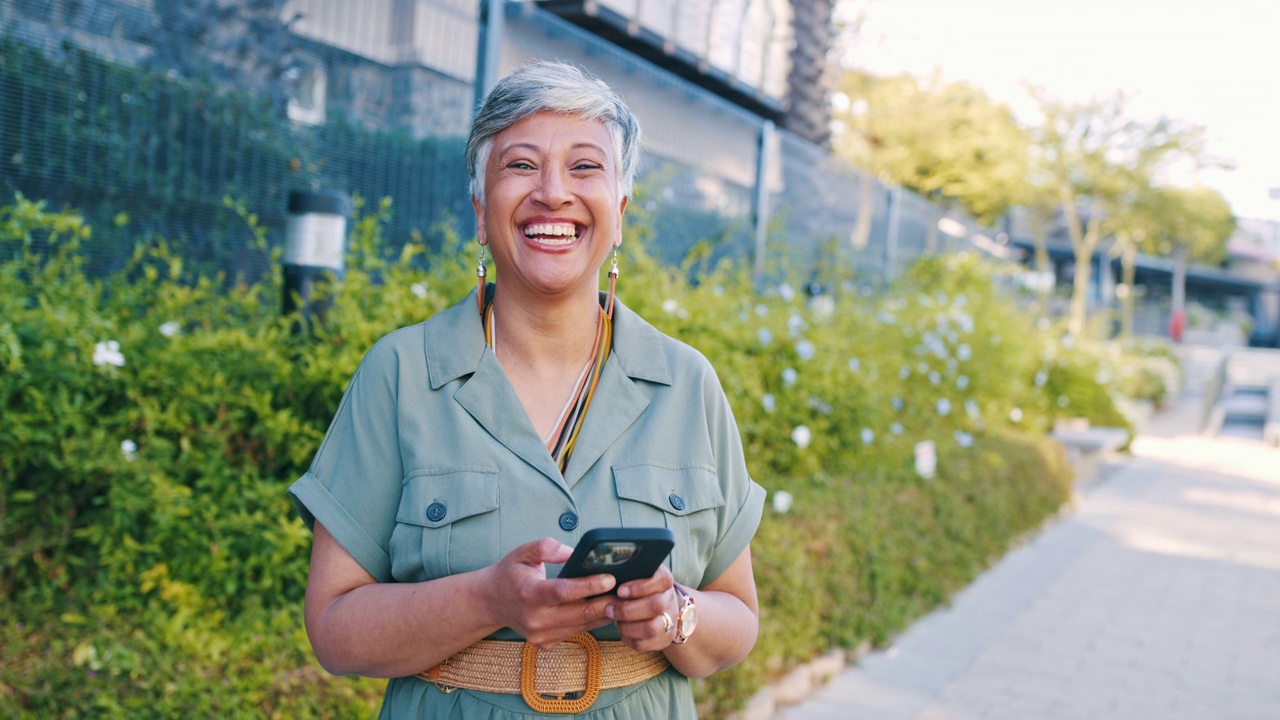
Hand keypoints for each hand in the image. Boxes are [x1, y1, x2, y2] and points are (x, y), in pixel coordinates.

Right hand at [482, 537, 616, 649]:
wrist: (491, 602)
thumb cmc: (511, 573)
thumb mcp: (523, 552)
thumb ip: (547, 547)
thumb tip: (573, 553)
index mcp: (529, 594)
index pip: (564, 592)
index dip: (589, 586)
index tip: (611, 578)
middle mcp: (535, 619)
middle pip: (578, 613)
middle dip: (606, 602)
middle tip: (627, 591)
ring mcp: (540, 635)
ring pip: (581, 626)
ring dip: (604, 614)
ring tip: (623, 599)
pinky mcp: (545, 643)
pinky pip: (575, 633)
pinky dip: (591, 622)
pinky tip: (604, 609)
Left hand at [605, 565, 679, 651]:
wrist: (658, 605)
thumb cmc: (638, 586)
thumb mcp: (637, 574)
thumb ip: (627, 572)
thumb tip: (605, 575)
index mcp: (664, 580)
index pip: (661, 580)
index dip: (640, 587)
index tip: (620, 591)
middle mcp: (670, 599)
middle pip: (656, 606)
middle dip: (628, 610)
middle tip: (609, 609)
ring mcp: (670, 620)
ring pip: (651, 628)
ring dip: (627, 626)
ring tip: (615, 621)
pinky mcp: (665, 638)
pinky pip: (645, 644)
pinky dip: (629, 639)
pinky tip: (623, 632)